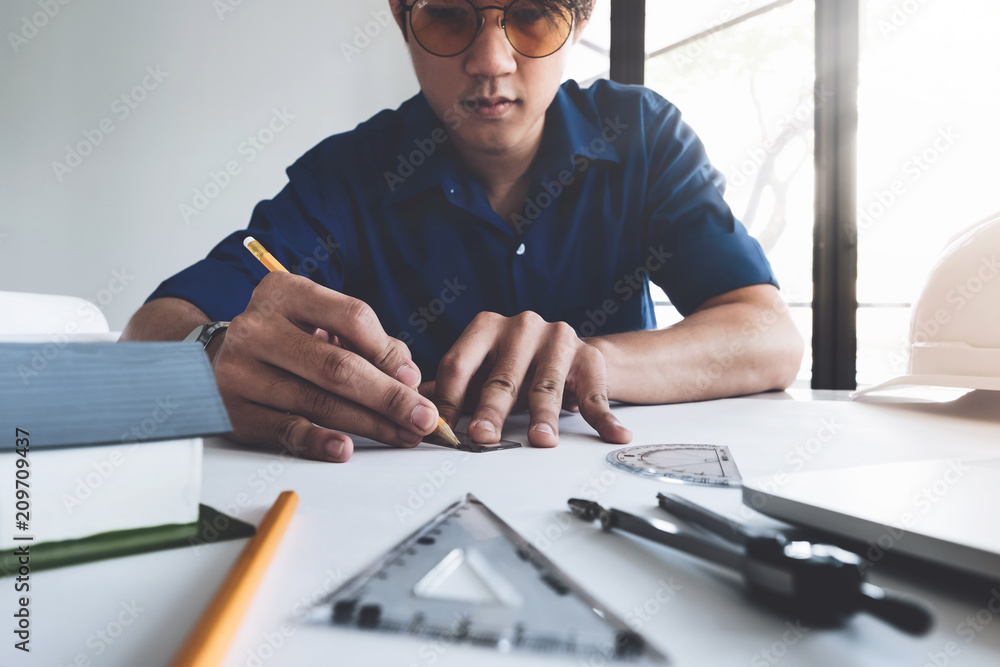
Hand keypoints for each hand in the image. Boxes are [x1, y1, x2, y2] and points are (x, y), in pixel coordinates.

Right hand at [210, 272, 440, 461]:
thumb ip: (364, 341)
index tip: (414, 380)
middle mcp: (258, 328)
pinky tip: (344, 448)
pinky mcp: (234, 411)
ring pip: (317, 401)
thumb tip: (406, 376)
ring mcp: (241, 370)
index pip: (352, 317)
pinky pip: (284, 429)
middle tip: (422, 418)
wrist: (213, 358)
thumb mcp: (319, 321)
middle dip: (388, 396)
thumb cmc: (283, 338)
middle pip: (337, 366)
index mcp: (285, 293)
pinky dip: (317, 441)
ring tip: (402, 435)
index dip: (388, 352)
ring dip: (369, 423)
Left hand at [433, 311, 632, 446]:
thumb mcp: (480, 370)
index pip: (460, 364)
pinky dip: (604, 417)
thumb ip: (449, 388)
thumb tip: (407, 408)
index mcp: (486, 327)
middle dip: (492, 410)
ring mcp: (558, 340)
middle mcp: (522, 327)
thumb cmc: (515, 365)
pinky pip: (595, 392)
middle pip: (502, 377)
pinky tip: (614, 434)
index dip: (448, 400)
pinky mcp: (590, 358)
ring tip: (542, 440)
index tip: (441, 430)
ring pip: (546, 386)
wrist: (569, 352)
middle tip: (483, 436)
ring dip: (545, 417)